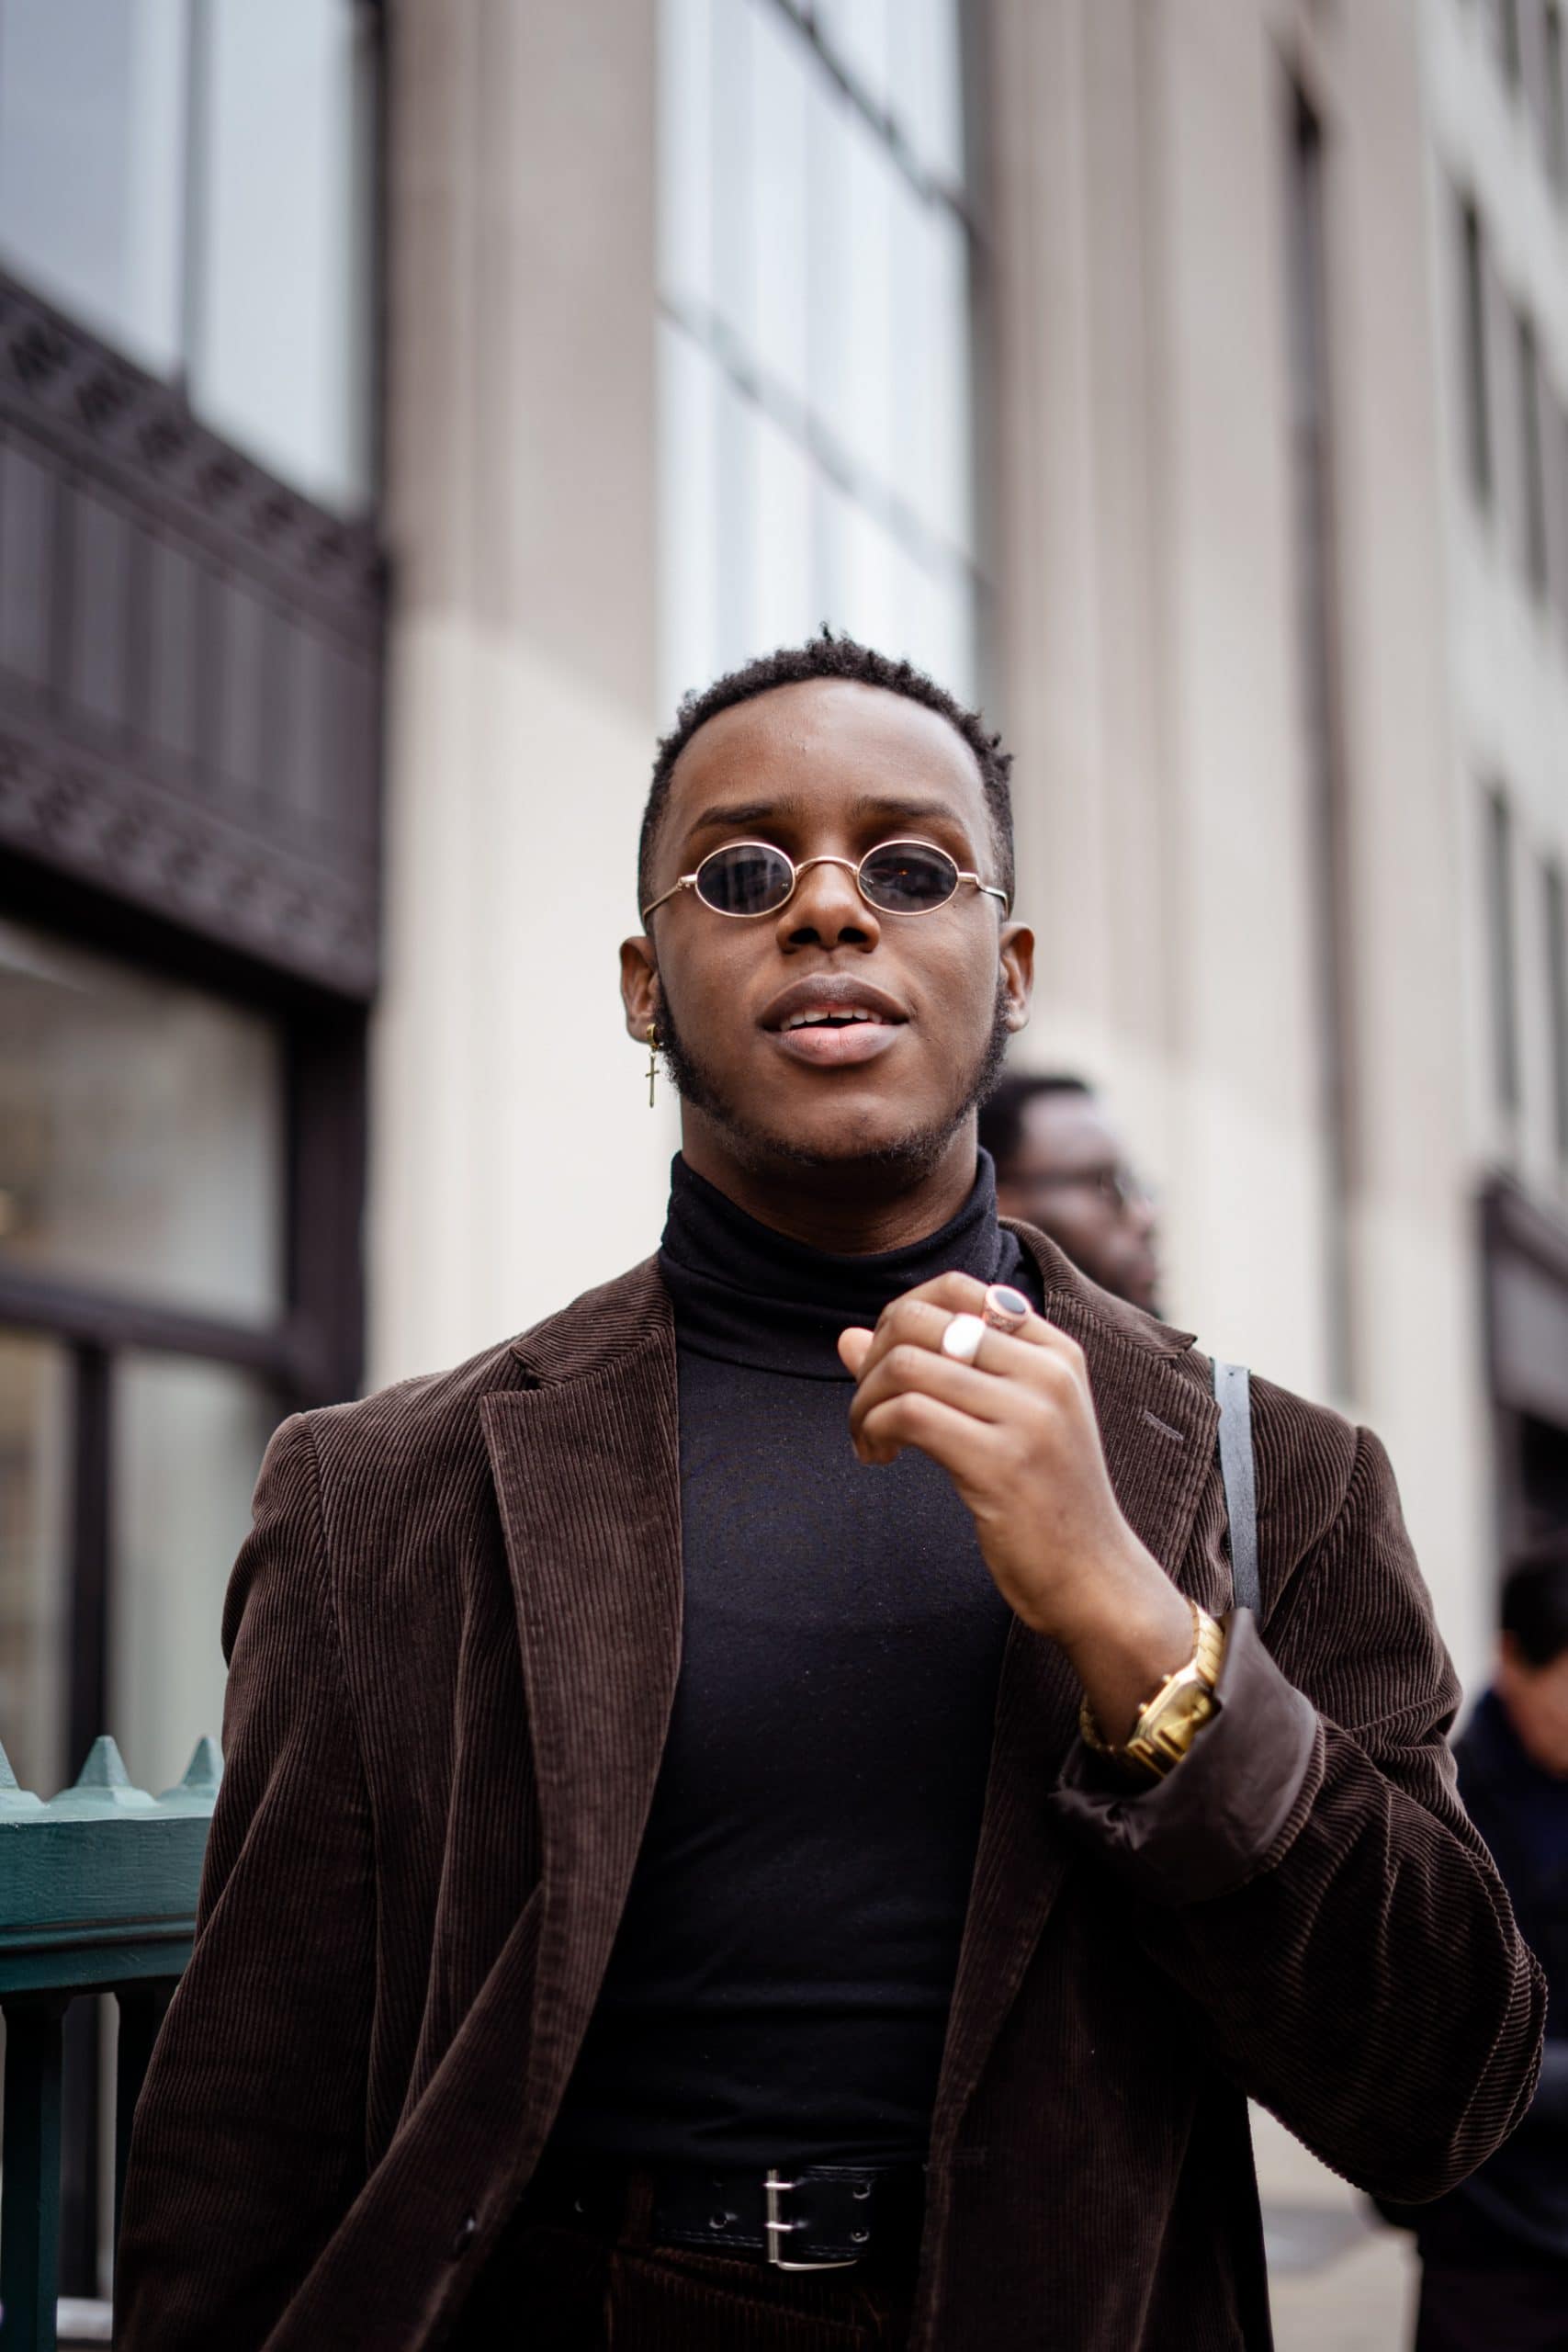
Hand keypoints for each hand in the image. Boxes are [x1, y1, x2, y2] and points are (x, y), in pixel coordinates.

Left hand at [838, 1273, 1194, 1740]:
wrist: (1096, 1580)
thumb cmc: (1045, 1502)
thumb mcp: (1004, 1423)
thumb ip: (935, 1372)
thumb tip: (845, 1337)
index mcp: (1054, 1351)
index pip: (957, 1290)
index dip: (899, 1318)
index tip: (887, 1366)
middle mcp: (1046, 1372)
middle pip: (919, 1320)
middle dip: (871, 1358)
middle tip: (867, 1405)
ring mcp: (1028, 1415)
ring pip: (904, 1365)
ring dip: (863, 1402)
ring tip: (868, 1439)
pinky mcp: (1002, 1463)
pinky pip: (907, 1415)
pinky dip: (872, 1430)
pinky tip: (877, 1456)